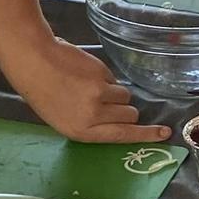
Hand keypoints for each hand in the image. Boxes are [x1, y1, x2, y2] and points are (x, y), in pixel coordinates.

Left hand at [0, 26, 170, 143]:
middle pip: (130, 115)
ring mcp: (99, 95)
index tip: (164, 134)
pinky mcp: (102, 75)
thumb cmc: (43, 93)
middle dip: (124, 110)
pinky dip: (106, 79)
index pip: (122, 137)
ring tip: (92, 87)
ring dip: (116, 93)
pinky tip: (86, 75)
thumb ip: (90, 124)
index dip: (145, 135)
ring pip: (126, 96)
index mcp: (81, 132)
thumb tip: (116, 120)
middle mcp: (93, 116)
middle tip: (106, 104)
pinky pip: (116, 80)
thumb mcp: (63, 119)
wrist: (33, 61)